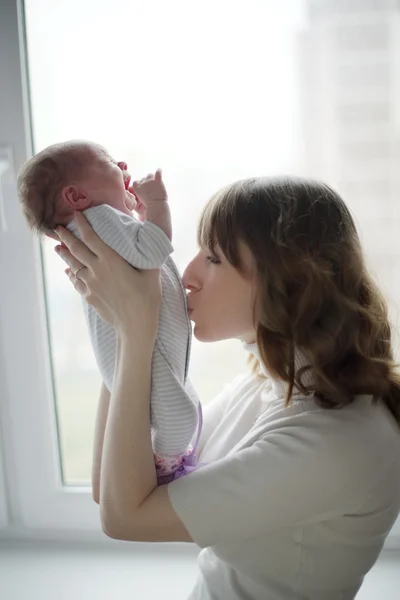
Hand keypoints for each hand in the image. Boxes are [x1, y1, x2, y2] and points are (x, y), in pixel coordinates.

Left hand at [53, 212, 160, 338]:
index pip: (91, 236)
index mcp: (111, 260)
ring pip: (73, 265)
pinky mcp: (89, 297)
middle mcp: (96, 270)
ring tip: (58, 247)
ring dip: (65, 255)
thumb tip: (149, 241)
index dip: (82, 224)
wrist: (135, 325)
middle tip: (57, 228)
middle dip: (66, 236)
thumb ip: (146, 255)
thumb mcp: (151, 273)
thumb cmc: (147, 298)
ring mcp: (90, 284)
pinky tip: (68, 272)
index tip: (76, 214)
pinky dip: (71, 274)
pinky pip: (76, 282)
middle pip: (76, 249)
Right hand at [130, 169, 166, 214]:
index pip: (136, 182)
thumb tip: (135, 190)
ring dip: (152, 178)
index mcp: (136, 187)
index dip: (140, 185)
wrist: (156, 206)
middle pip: (144, 178)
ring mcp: (150, 181)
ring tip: (155, 184)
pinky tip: (159, 170)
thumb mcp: (137, 201)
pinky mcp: (158, 181)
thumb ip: (135, 195)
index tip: (143, 189)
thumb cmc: (147, 206)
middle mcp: (142, 183)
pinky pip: (158, 172)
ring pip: (150, 175)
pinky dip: (159, 171)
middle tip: (151, 189)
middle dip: (146, 182)